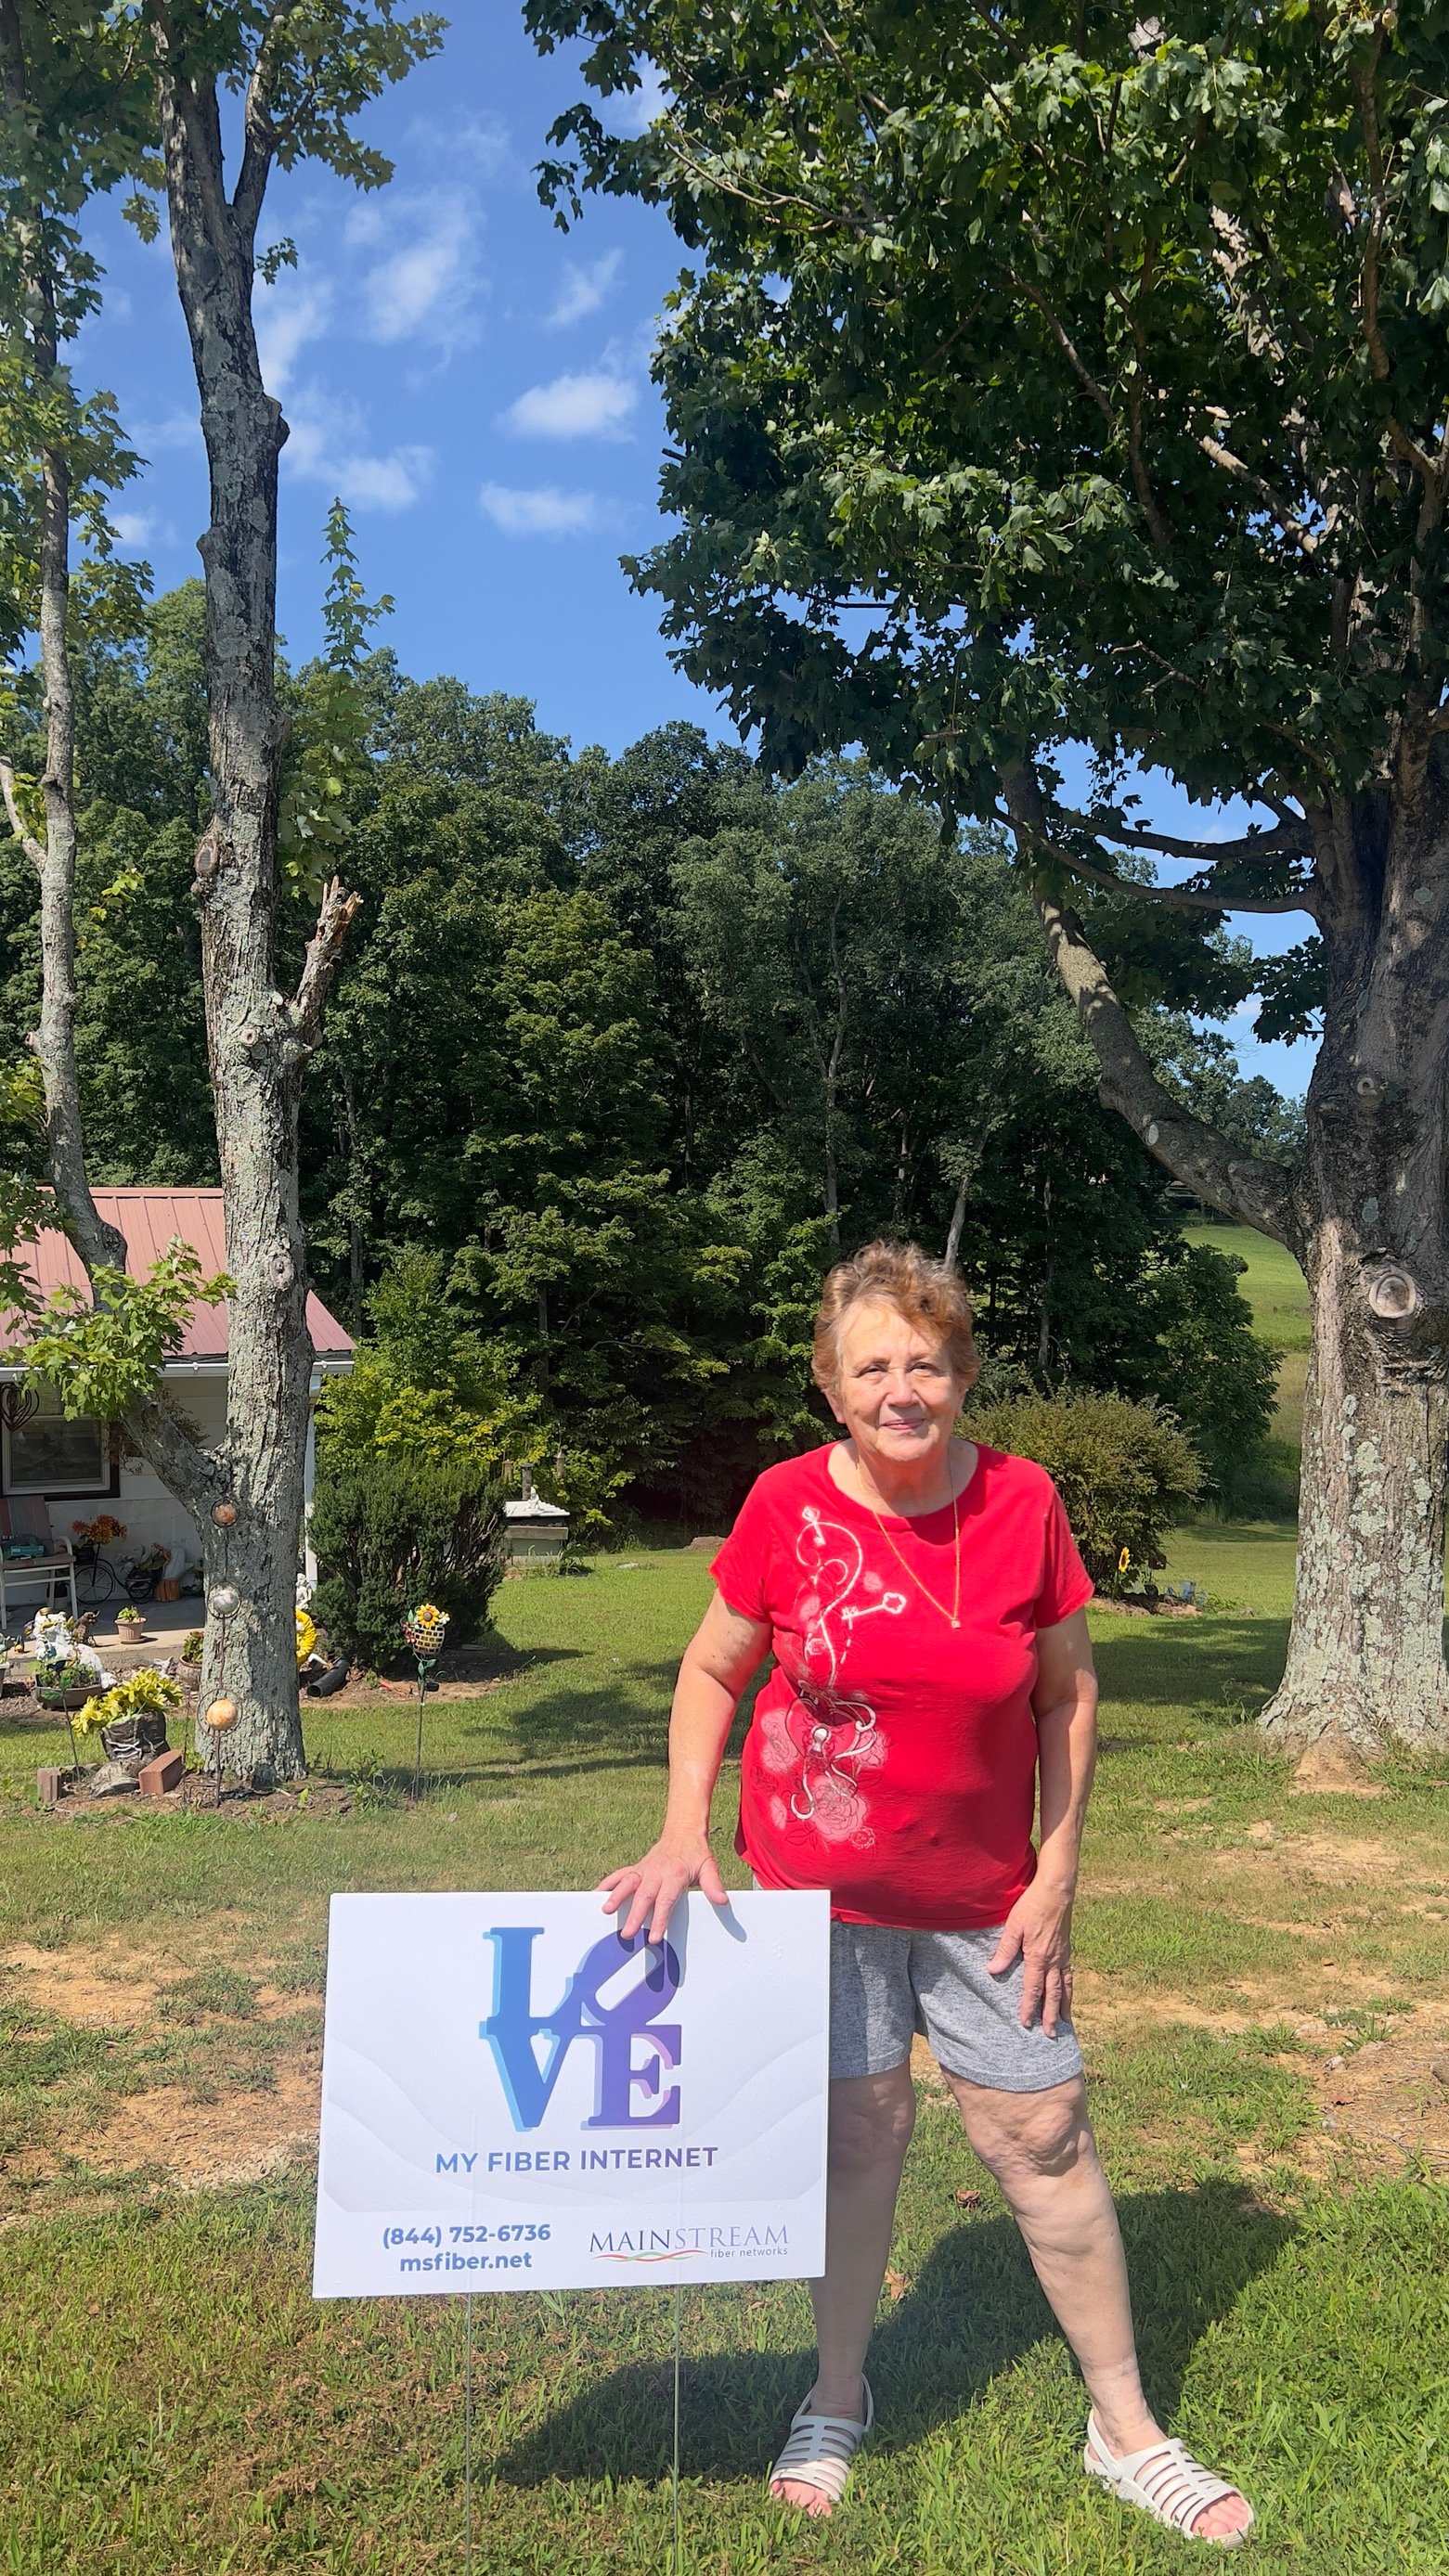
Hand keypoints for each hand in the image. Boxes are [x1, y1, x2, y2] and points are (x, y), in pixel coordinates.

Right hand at [599, 1832, 727, 1943]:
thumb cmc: (695, 1853)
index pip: (666, 1900)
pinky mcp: (636, 1868)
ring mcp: (644, 1869)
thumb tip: (722, 1901)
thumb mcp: (708, 1866)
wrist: (683, 1831)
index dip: (660, 1919)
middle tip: (627, 1933)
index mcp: (675, 1874)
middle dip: (635, 1915)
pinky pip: (619, 1875)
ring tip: (606, 1910)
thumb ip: (713, 1884)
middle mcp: (656, 1872)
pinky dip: (607, 1884)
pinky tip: (596, 1894)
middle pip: (644, 1895)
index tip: (653, 1937)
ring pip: (627, 1883)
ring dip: (616, 1896)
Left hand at [987, 1879, 1074, 2034]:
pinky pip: (1070, 1974)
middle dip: (1050, 2016)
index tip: (1026, 2023)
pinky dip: (1070, 1989)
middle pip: (1052, 1994)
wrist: (1057, 1890)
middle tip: (1050, 2035)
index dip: (1028, 2007)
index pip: (1032, 1989)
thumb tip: (993, 1971)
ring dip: (1063, 2007)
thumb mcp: (1014, 1925)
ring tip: (1065, 2023)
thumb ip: (1005, 1950)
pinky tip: (1069, 1994)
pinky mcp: (1067, 1948)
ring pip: (1065, 1987)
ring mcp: (1063, 1955)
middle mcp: (1053, 1960)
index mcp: (1038, 1957)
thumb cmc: (1032, 1905)